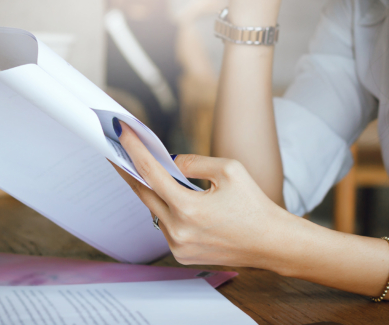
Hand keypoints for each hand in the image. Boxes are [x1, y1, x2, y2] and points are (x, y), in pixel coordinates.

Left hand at [112, 121, 296, 268]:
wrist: (271, 243)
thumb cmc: (254, 205)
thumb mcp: (229, 170)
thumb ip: (193, 162)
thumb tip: (169, 162)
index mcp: (188, 208)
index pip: (151, 172)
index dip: (134, 149)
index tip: (122, 133)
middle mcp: (178, 230)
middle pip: (143, 193)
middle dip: (129, 170)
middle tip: (117, 152)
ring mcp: (178, 245)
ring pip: (154, 210)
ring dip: (152, 191)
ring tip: (147, 172)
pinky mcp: (181, 254)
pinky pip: (164, 226)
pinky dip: (164, 209)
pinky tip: (169, 197)